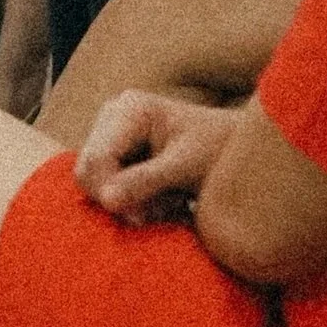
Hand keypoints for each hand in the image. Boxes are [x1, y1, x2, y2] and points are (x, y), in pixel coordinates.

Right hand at [74, 90, 240, 222]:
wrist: (238, 148)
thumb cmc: (219, 150)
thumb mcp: (185, 167)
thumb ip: (145, 182)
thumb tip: (107, 202)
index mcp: (130, 109)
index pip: (97, 158)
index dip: (110, 191)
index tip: (140, 217)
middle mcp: (113, 115)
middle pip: (88, 169)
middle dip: (118, 198)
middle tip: (156, 214)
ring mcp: (112, 133)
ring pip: (95, 182)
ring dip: (127, 202)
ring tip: (166, 205)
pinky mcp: (117, 152)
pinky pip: (106, 185)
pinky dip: (132, 201)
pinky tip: (161, 201)